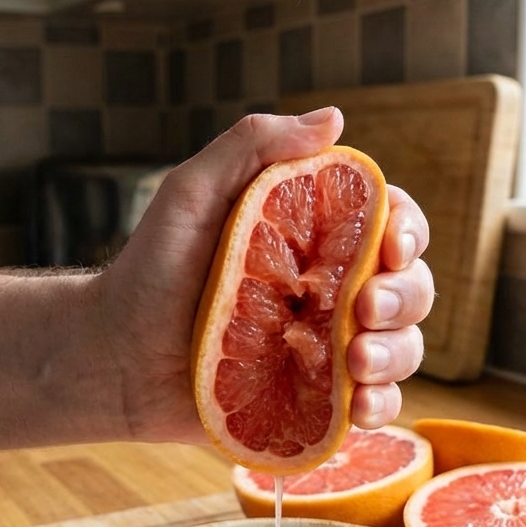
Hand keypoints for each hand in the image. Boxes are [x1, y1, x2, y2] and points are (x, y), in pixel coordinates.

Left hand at [97, 108, 433, 442]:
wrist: (115, 355)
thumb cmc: (152, 268)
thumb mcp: (193, 193)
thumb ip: (254, 147)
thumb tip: (333, 119)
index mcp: (317, 239)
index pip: (390, 226)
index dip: (407, 233)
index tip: (390, 246)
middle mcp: (332, 292)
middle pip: (410, 288)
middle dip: (404, 297)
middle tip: (365, 308)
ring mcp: (327, 349)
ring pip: (403, 348)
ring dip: (398, 354)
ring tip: (356, 361)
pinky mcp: (314, 401)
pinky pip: (371, 407)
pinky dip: (382, 408)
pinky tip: (359, 405)